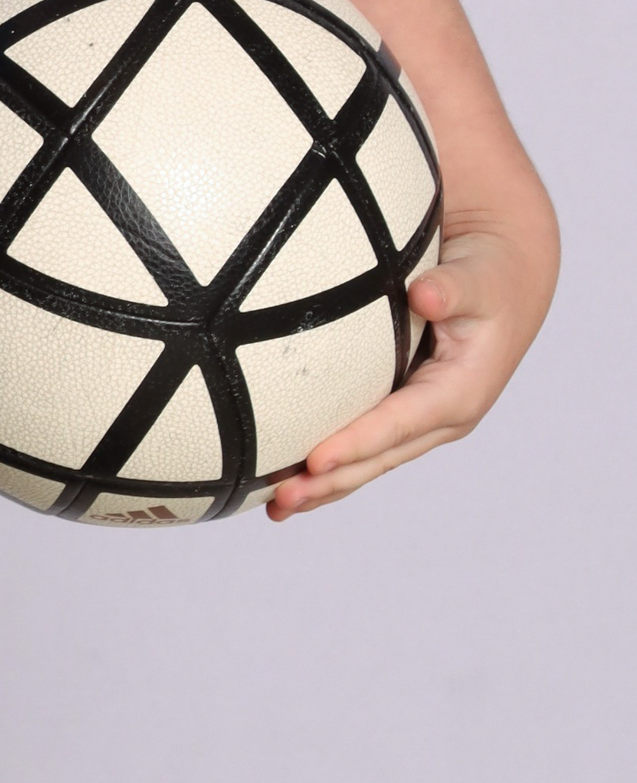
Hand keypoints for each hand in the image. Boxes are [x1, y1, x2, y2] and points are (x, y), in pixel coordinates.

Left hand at [265, 214, 555, 518]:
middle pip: (380, 458)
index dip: (357, 443)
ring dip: (325, 485)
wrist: (507, 281)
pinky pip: (368, 444)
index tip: (314, 460)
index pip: (399, 423)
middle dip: (331, 481)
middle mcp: (443, 416)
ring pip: (371, 461)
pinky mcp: (408, 411)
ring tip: (275, 506)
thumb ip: (453, 289)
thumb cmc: (491, 276)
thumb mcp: (479, 280)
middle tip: (278, 500)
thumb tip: (425, 295)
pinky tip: (293, 476)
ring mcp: (424, 419)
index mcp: (460, 392)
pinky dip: (334, 463)